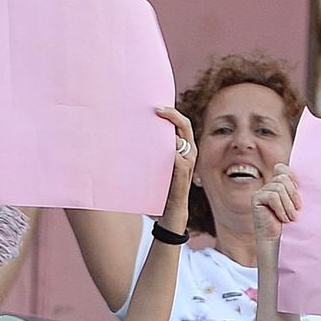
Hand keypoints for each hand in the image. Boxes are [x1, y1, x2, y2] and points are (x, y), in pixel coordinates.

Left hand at [155, 106, 196, 232]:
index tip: (155, 106)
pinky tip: (156, 148)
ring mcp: (188, 165)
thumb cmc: (161, 191)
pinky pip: (179, 158)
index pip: (182, 124)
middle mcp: (189, 155)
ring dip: (169, 132)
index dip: (172, 113)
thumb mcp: (155, 167)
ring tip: (154, 124)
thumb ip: (151, 152)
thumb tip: (132, 136)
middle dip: (172, 115)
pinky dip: (170, 151)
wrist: (169, 215)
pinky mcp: (183, 176)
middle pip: (185, 126)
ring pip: (182, 140)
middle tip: (156, 109)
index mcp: (183, 150)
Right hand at [252, 163, 300, 243]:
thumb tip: (308, 176)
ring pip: (279, 188)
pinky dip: (281, 208)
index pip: (281, 168)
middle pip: (283, 177)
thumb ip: (297, 190)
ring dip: (288, 205)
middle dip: (293, 195)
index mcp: (278, 184)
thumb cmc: (290, 223)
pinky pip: (273, 196)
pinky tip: (283, 219)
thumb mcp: (296, 204)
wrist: (277, 240)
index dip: (292, 177)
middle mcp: (268, 185)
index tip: (298, 195)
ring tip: (291, 218)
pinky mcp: (256, 198)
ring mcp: (261, 191)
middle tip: (297, 211)